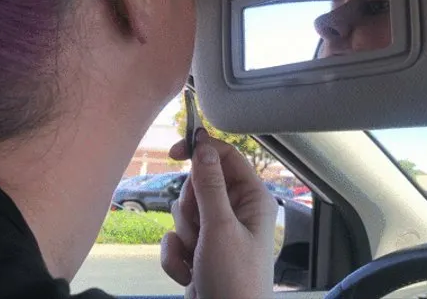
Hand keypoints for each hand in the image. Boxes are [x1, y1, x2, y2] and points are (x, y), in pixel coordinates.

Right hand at [161, 129, 278, 298]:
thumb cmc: (235, 280)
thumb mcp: (220, 227)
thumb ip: (209, 184)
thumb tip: (203, 146)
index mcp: (252, 199)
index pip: (227, 157)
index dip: (201, 150)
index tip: (174, 152)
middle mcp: (236, 212)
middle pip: (199, 184)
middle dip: (191, 208)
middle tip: (200, 228)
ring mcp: (217, 233)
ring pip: (184, 212)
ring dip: (183, 235)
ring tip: (199, 255)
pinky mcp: (200, 251)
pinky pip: (175, 238)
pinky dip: (176, 255)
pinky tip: (188, 272)